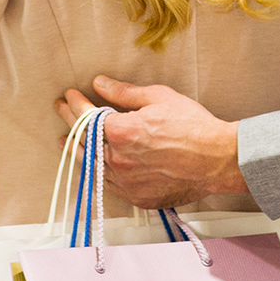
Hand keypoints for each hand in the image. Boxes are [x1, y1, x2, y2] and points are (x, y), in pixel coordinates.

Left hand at [54, 77, 244, 209]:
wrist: (217, 159)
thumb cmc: (193, 127)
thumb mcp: (158, 98)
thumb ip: (124, 92)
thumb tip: (100, 83)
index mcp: (120, 132)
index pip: (85, 116)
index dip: (75, 103)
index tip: (70, 95)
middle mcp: (117, 159)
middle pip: (82, 140)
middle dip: (70, 122)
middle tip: (62, 111)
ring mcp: (125, 181)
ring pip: (90, 166)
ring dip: (76, 150)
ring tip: (66, 142)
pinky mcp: (136, 197)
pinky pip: (108, 185)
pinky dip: (98, 172)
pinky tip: (94, 166)